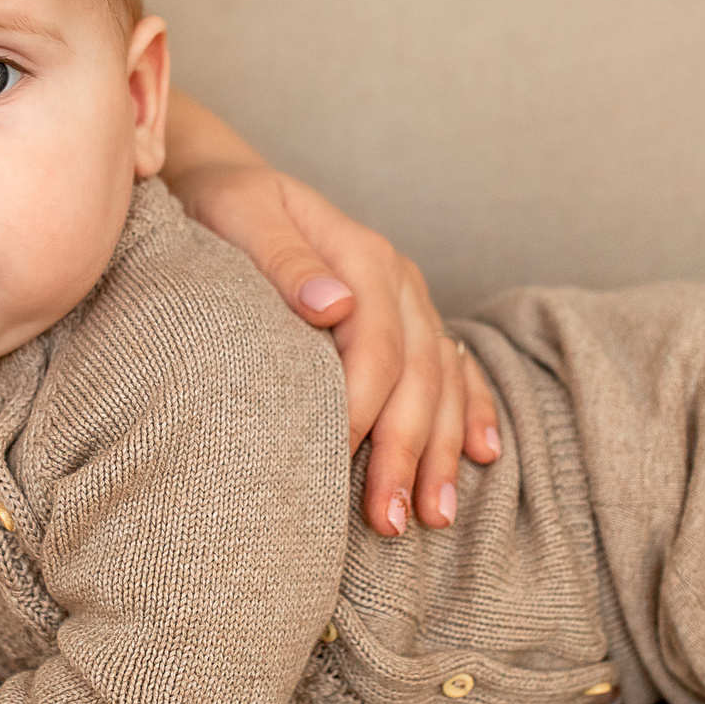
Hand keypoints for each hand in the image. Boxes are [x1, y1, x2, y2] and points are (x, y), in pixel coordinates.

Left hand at [164, 100, 499, 536]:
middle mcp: (398, 279)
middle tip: (388, 520)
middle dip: (409, 451)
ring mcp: (410, 299)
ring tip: (434, 514)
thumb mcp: (239, 216)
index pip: (377, 350)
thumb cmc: (224, 207)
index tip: (332, 466)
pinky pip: (455, 368)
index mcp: (362, 256)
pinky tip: (480, 455)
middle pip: (418, 375)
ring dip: (443, 449)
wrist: (230, 184)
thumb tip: (332, 304)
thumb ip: (284, 259)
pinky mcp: (410, 318)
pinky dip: (471, 410)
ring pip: (444, 380)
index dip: (362, 412)